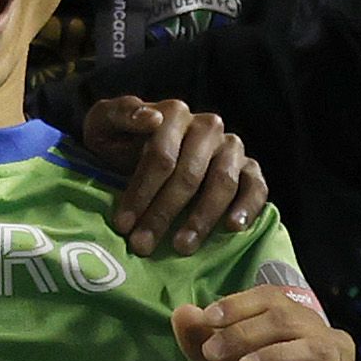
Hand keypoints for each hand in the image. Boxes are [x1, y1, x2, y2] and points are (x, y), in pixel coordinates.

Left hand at [83, 96, 268, 254]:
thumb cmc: (118, 140)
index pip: (161, 156)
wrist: (134, 149)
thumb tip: (152, 117)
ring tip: (181, 247)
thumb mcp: (105, 123)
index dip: (141, 191)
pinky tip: (233, 228)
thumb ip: (120, 114)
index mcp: (174, 113)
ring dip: (201, 218)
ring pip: (222, 183)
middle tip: (144, 245)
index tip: (123, 224)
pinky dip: (247, 207)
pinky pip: (256, 187)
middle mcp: (207, 127)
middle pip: (189, 174)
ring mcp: (231, 148)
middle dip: (163, 213)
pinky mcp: (249, 168)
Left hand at [175, 284, 360, 360]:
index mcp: (294, 329)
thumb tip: (183, 310)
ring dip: (278, 354)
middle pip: (294, 319)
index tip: (208, 319)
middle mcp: (324, 345)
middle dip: (249, 331)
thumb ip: (198, 343)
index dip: (240, 303)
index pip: (274, 299)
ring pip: (320, 348)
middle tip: (215, 352)